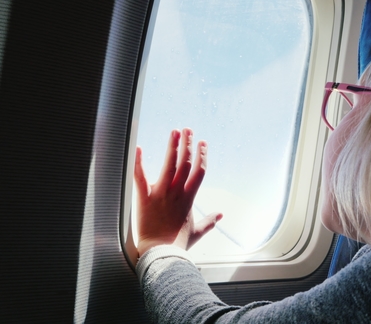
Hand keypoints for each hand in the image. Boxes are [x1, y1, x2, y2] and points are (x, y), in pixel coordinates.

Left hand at [134, 128, 221, 256]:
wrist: (160, 254)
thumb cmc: (178, 245)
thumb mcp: (197, 232)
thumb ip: (209, 222)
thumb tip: (220, 215)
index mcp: (190, 199)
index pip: (199, 172)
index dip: (202, 156)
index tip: (203, 144)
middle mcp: (177, 192)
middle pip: (185, 163)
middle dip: (188, 145)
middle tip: (188, 130)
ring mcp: (161, 194)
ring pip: (169, 164)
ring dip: (172, 146)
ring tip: (175, 132)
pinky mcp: (144, 198)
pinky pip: (140, 177)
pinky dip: (138, 162)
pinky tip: (138, 148)